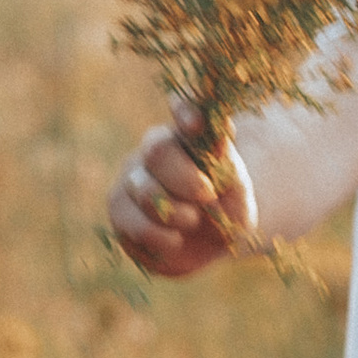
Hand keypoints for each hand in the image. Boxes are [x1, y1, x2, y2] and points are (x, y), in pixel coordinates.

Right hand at [108, 99, 254, 276]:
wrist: (212, 247)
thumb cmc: (227, 210)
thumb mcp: (237, 191)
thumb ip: (228, 165)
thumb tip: (221, 135)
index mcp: (187, 136)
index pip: (182, 110)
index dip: (185, 111)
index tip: (197, 124)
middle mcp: (155, 151)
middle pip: (158, 151)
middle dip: (186, 178)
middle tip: (208, 195)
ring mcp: (131, 178)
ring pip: (144, 190)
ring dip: (177, 212)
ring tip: (193, 220)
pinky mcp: (119, 210)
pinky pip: (136, 223)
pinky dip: (162, 237)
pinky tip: (175, 240)